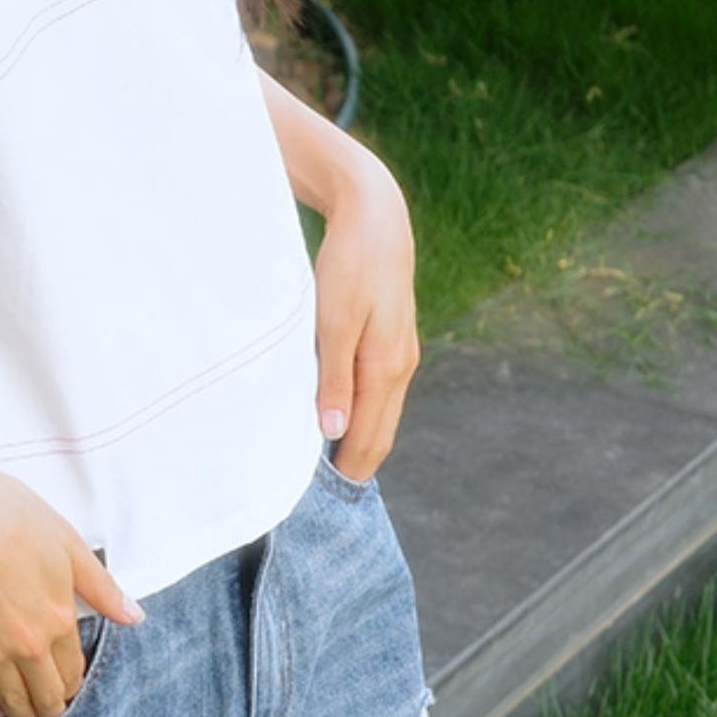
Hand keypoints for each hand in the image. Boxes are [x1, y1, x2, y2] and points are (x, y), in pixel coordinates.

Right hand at [0, 447, 145, 716]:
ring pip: (11, 701)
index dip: (72, 684)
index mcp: (59, 619)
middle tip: (50, 709)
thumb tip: (135, 616)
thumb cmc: (9, 518)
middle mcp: (26, 645)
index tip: (69, 689)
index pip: (72, 670)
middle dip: (52, 706)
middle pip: (45, 695)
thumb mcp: (68, 545)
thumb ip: (102, 588)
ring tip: (26, 715)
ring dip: (23, 713)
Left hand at [312, 156, 419, 480]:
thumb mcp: (333, 321)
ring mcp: (398, 355)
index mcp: (387, 368)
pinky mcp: (390, 341)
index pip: (369, 441)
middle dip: (352, 466)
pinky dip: (358, 415)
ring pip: (379, 416)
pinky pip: (376, 393)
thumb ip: (333, 378)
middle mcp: (400, 368)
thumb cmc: (350, 264)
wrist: (376, 215)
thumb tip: (334, 432)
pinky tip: (335, 420)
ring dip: (354, 441)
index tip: (315, 501)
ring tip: (321, 468)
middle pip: (378, 436)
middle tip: (316, 498)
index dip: (345, 474)